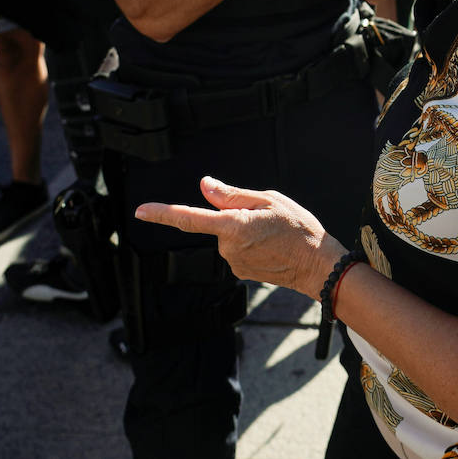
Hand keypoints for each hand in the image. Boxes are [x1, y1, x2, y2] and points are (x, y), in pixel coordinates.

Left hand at [135, 176, 347, 299]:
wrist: (317, 266)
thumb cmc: (298, 229)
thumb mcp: (269, 200)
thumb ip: (233, 195)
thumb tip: (205, 186)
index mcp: (233, 227)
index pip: (189, 218)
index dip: (162, 213)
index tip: (140, 211)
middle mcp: (228, 248)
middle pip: (218, 223)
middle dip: (235, 215)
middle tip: (267, 217)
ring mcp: (233, 263)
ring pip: (228, 236)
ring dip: (244, 230)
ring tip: (274, 233)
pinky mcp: (240, 272)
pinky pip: (237, 250)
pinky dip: (250, 243)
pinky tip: (271, 246)